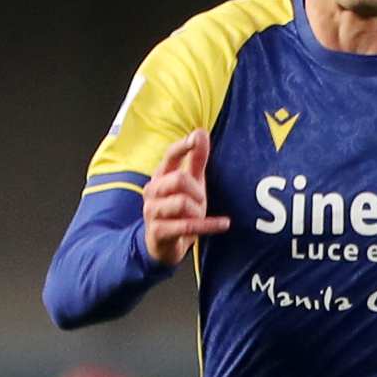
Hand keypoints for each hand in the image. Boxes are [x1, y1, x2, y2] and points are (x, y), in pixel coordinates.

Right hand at [142, 129, 229, 265]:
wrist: (162, 245)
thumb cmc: (178, 209)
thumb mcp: (190, 183)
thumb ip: (196, 159)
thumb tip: (200, 131)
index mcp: (160, 176)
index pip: (169, 156)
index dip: (183, 146)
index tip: (196, 138)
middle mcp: (152, 191)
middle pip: (178, 179)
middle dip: (197, 190)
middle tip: (201, 200)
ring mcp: (152, 211)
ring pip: (182, 203)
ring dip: (198, 210)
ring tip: (199, 216)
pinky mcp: (158, 231)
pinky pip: (187, 225)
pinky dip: (209, 225)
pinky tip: (224, 224)